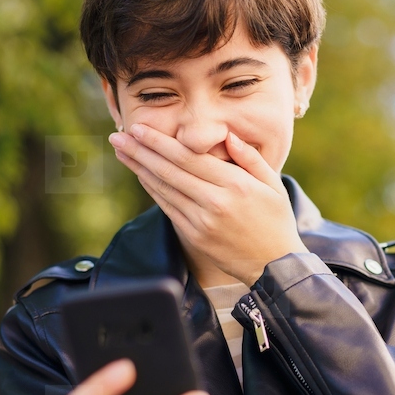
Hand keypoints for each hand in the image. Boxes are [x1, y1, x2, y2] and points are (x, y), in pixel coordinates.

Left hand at [110, 124, 307, 284]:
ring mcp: (202, 222)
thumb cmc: (275, 221)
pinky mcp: (194, 236)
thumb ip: (250, 158)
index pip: (189, 157)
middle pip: (170, 171)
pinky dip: (152, 190)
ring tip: (122, 153)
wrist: (274, 266)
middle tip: (118, 137)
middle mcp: (215, 202)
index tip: (139, 129)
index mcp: (235, 185)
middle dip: (141, 151)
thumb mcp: (273, 185)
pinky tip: (141, 176)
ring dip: (139, 169)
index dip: (160, 142)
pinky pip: (168, 208)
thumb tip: (228, 135)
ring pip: (164, 189)